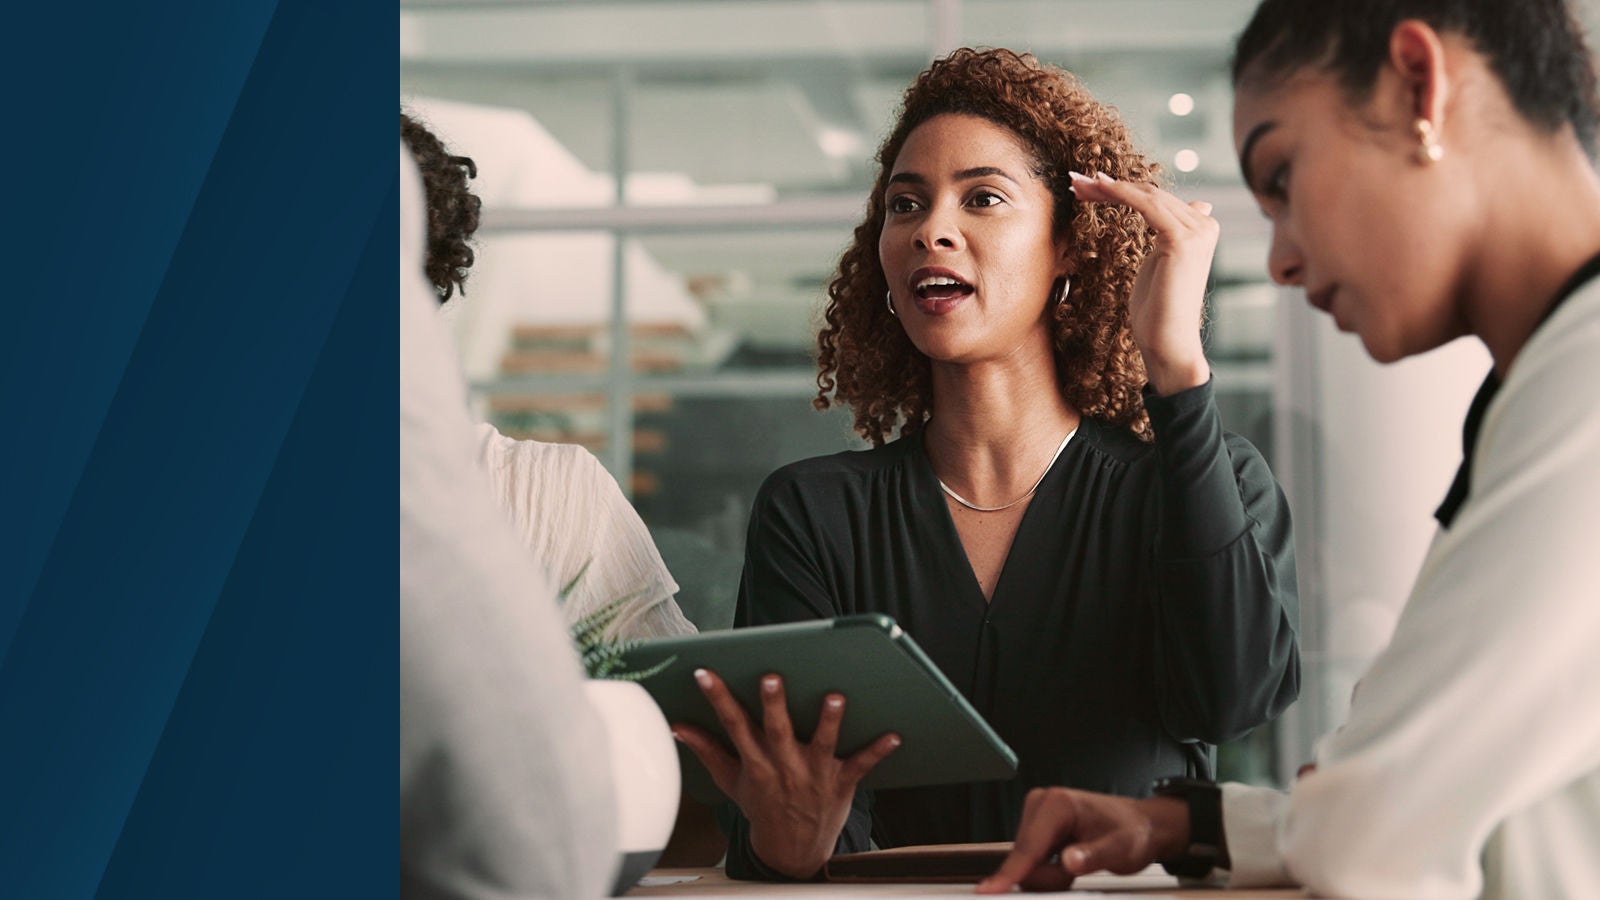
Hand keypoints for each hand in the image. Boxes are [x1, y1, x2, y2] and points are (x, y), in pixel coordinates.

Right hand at [671, 668, 900, 878]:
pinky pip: (861, 765)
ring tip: (835, 697)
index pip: (733, 725)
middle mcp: (783, 767)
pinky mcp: (841, 783)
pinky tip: (894, 735)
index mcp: (755, 763)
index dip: (717, 698)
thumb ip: (707, 750)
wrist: (791, 851)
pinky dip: (877, 751)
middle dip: (774, 705)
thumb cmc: (762, 806)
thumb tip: (677, 726)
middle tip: (772, 677)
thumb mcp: (730, 781)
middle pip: (777, 730)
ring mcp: (814, 775)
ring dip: (829, 721)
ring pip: (822, 744)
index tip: (705, 673)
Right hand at [975, 788, 1188, 893]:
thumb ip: (1093, 857)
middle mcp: (1041, 803)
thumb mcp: (1120, 849)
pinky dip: (1048, 870)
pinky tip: (1068, 862)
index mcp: (1057, 804)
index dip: (1011, 873)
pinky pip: (1031, 860)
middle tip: (1079, 868)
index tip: (988, 890)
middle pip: (1024, 858)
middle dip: (1049, 876)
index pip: (1029, 847)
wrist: (1140, 826)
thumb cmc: (1132, 832)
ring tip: (1078, 863)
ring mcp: (1036, 814)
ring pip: (1026, 862)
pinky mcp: (1036, 827)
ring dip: (1050, 874)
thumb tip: (1068, 861)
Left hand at [1068, 171, 1216, 395]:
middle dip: (1108, 186)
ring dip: (1107, 187)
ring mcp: (1197, 230)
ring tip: (1076, 185)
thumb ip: (1170, 235)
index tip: (1088, 186)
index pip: (1156, 199)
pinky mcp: (1183, 239)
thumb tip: (1196, 205)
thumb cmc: (1156, 311)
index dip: (1121, 190)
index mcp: (1201, 228)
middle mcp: (1205, 224)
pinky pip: (1147, 205)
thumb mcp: (1160, 264)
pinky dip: (1120, 194)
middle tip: (1075, 182)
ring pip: (1146, 196)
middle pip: (1150, 194)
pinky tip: (1097, 189)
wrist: (1167, 341)